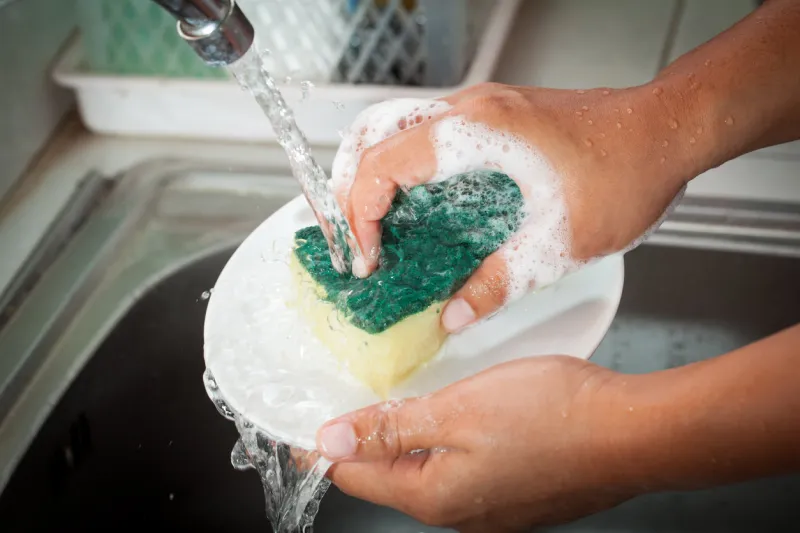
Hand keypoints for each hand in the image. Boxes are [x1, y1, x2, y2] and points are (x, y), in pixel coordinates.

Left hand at [315, 356, 637, 531]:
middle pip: (390, 479)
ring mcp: (491, 508)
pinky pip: (461, 471)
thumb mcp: (457, 410)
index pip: (355, 476)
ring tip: (389, 407)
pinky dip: (441, 445)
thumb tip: (332, 440)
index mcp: (434, 495)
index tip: (303, 428)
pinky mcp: (516, 492)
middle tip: (344, 407)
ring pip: (427, 473)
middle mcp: (459, 512)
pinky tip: (447, 418)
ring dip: (403, 443)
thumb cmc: (552, 416)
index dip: (324, 448)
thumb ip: (392, 428)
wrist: (632, 433)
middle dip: (362, 445)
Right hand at [332, 83, 694, 332]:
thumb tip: (452, 314)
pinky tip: (415, 205)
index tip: (369, 258)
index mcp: (474, 134)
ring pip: (393, 127)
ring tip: (370, 223)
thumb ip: (499, 283)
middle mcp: (468, 110)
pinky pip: (424, 132)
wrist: (669, 129)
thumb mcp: (560, 244)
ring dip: (370, 173)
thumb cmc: (626, 173)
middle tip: (350, 238)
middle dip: (346, 188)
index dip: (359, 216)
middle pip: (371, 135)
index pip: (380, 165)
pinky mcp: (494, 115)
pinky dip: (401, 166)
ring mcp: (480, 107)